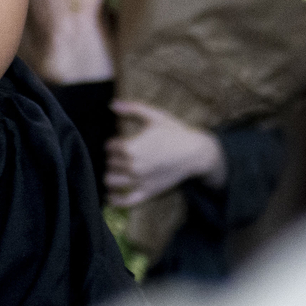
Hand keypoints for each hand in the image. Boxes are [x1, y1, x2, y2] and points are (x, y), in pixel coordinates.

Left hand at [105, 100, 226, 206]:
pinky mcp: (149, 192)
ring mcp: (140, 180)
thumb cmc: (175, 133)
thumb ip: (132, 109)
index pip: (108, 148)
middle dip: (113, 159)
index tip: (119, 143)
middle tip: (120, 157)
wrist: (197, 153)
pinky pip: (127, 201)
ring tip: (114, 172)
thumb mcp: (154, 117)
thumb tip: (112, 104)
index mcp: (131, 147)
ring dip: (111, 176)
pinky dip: (116, 201)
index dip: (113, 144)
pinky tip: (111, 197)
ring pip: (112, 181)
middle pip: (109, 163)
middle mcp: (133, 165)